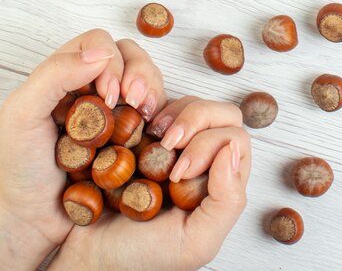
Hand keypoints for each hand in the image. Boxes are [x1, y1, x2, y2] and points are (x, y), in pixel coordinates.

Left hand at [0, 29, 165, 270]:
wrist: (35, 221)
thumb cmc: (20, 169)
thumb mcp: (22, 114)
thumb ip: (55, 74)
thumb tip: (101, 54)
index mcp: (65, 74)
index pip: (98, 43)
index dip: (111, 61)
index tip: (110, 95)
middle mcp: (92, 86)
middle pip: (129, 54)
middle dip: (139, 72)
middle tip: (135, 101)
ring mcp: (116, 109)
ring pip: (147, 77)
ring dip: (152, 89)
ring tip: (146, 114)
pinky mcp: (135, 132)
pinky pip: (157, 109)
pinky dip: (162, 113)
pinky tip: (155, 129)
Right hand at [51, 97, 250, 270]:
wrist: (90, 252)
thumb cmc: (141, 255)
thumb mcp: (195, 242)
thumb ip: (226, 201)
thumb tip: (231, 150)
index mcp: (220, 183)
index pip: (236, 140)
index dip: (209, 144)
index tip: (177, 172)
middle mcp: (203, 158)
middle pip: (221, 114)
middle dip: (196, 118)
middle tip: (166, 143)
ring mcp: (174, 142)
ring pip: (193, 103)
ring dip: (174, 114)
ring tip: (150, 138)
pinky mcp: (147, 130)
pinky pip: (161, 101)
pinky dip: (151, 105)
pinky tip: (138, 127)